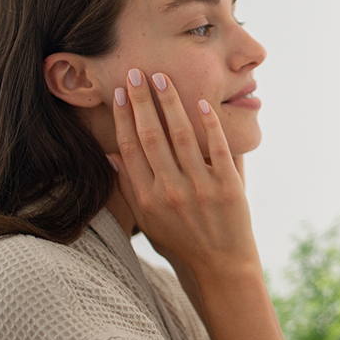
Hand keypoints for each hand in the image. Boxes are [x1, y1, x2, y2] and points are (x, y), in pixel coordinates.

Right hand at [108, 68, 257, 280]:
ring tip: (163, 80)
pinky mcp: (228, 187)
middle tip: (137, 73)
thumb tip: (111, 154)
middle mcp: (170, 191)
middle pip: (151, 136)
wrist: (219, 266)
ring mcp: (200, 189)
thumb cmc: (180, 242)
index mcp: (146, 198)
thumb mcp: (146, 221)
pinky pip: (217, 149)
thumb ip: (129, 187)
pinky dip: (210, 125)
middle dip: (142, 102)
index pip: (129, 148)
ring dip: (171, 105)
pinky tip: (203, 104)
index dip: (123, 118)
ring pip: (182, 137)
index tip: (120, 92)